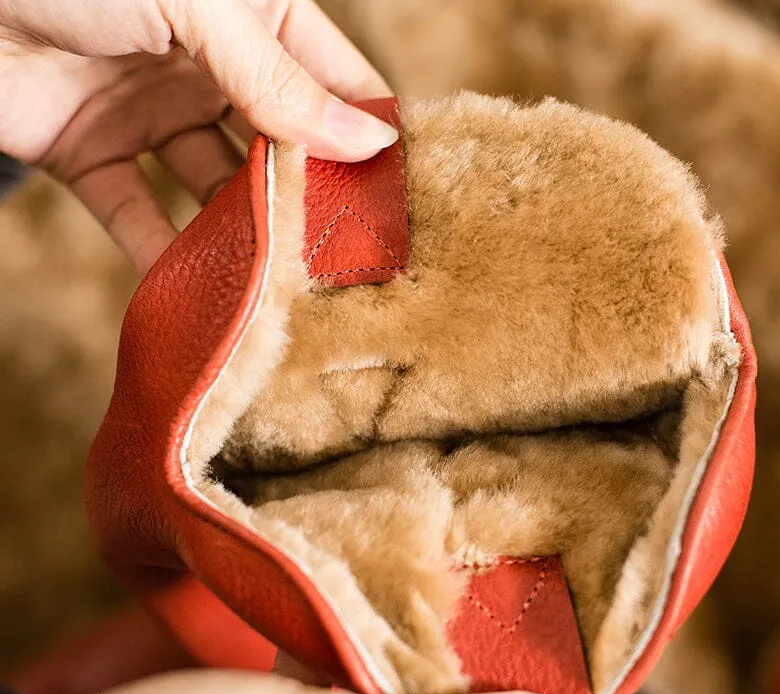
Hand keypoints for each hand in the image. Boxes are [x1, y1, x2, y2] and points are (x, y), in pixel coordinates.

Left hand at [0, 0, 397, 271]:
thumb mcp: (197, 3)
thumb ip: (279, 79)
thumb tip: (368, 140)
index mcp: (248, 12)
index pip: (332, 78)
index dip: (367, 131)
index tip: (399, 193)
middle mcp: (207, 64)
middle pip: (279, 143)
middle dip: (309, 195)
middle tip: (345, 256)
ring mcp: (151, 110)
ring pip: (215, 187)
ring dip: (242, 231)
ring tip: (278, 279)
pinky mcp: (93, 153)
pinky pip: (139, 213)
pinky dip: (163, 253)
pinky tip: (198, 290)